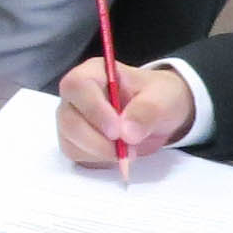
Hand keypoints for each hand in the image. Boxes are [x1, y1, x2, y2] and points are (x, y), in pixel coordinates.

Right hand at [56, 57, 197, 167]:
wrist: (160, 114)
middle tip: (127, 150)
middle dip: (97, 141)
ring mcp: (72, 118)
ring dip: (99, 153)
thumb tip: (127, 133)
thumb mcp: (164, 98)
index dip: (93, 110)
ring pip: (69, 141)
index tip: (117, 131)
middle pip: (69, 119)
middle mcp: (76, 95)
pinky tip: (117, 153)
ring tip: (128, 150)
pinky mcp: (74, 140)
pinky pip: (76, 154)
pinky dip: (97, 160)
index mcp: (94, 72)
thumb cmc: (159, 97)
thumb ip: (147, 110)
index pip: (77, 86)